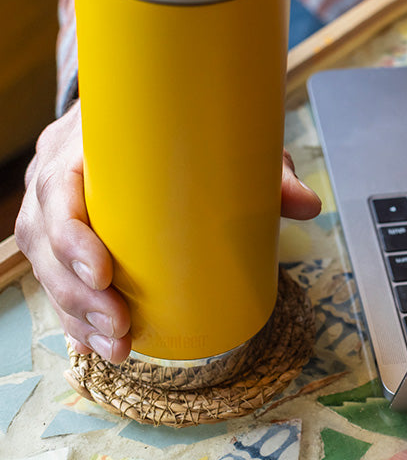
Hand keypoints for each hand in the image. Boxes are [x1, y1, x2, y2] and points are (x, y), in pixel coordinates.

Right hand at [15, 101, 320, 362]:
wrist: (148, 115)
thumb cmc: (181, 127)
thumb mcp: (222, 139)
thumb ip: (264, 169)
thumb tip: (309, 206)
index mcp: (82, 142)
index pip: (56, 185)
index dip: (70, 234)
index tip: (104, 272)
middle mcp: (57, 175)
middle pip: (44, 239)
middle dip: (77, 293)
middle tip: (121, 326)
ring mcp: (55, 207)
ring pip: (46, 268)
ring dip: (77, 314)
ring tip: (118, 345)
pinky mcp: (64, 236)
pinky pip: (55, 279)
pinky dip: (75, 315)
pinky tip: (99, 343)